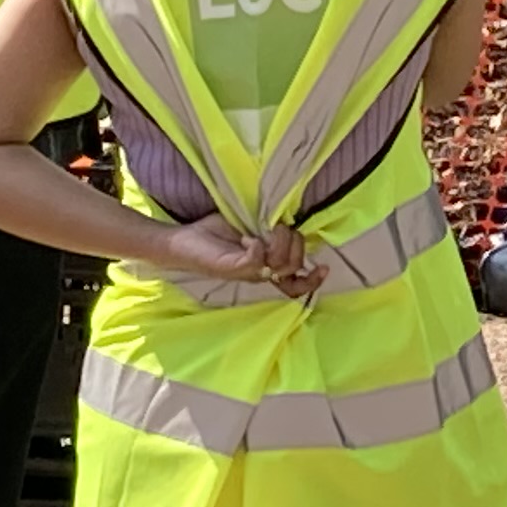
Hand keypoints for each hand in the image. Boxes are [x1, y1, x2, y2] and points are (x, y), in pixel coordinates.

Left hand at [172, 217, 326, 297]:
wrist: (181, 241)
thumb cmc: (213, 235)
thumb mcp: (249, 229)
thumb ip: (270, 231)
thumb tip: (289, 222)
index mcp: (267, 268)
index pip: (296, 284)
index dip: (313, 280)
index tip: (325, 266)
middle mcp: (260, 274)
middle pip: (294, 267)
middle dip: (294, 243)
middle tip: (276, 229)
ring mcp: (247, 273)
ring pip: (280, 265)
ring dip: (278, 242)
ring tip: (260, 232)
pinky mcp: (233, 269)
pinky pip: (257, 260)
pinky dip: (257, 246)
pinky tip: (246, 239)